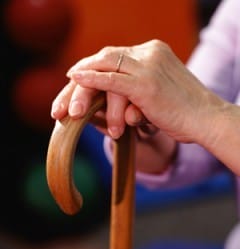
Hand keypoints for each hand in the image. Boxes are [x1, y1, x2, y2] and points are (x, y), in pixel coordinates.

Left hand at [52, 39, 222, 145]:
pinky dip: (92, 80)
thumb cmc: (183, 112)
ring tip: (65, 104)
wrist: (207, 119)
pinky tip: (74, 80)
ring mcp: (148, 66)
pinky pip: (112, 79)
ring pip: (105, 68)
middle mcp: (149, 53)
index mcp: (152, 52)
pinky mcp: (147, 84)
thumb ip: (132, 94)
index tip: (73, 84)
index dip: (90, 69)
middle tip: (61, 99)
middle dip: (79, 78)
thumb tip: (105, 108)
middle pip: (104, 59)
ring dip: (82, 87)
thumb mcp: (156, 95)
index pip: (112, 57)